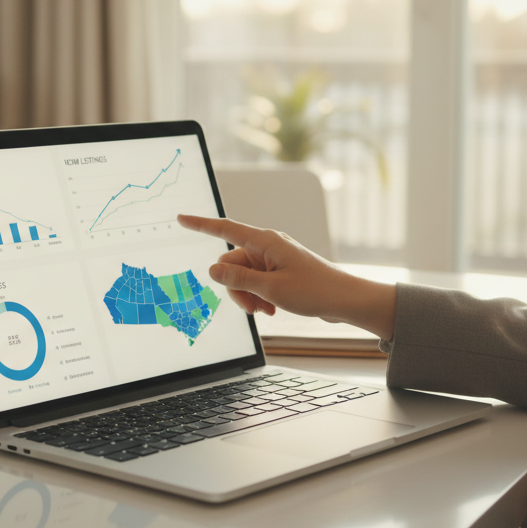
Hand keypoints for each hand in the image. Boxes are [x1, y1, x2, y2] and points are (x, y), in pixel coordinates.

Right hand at [177, 214, 396, 340]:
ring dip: (248, 295)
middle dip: (235, 287)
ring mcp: (273, 259)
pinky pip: (256, 282)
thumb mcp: (270, 288)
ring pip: (242, 276)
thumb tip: (212, 269)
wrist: (345, 300)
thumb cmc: (315, 290)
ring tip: (267, 309)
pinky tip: (273, 308)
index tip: (181, 218)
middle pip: (231, 263)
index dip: (201, 225)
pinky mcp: (279, 272)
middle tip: (253, 307)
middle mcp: (267, 247)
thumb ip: (238, 279)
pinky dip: (259, 296)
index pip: (225, 229)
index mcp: (265, 242)